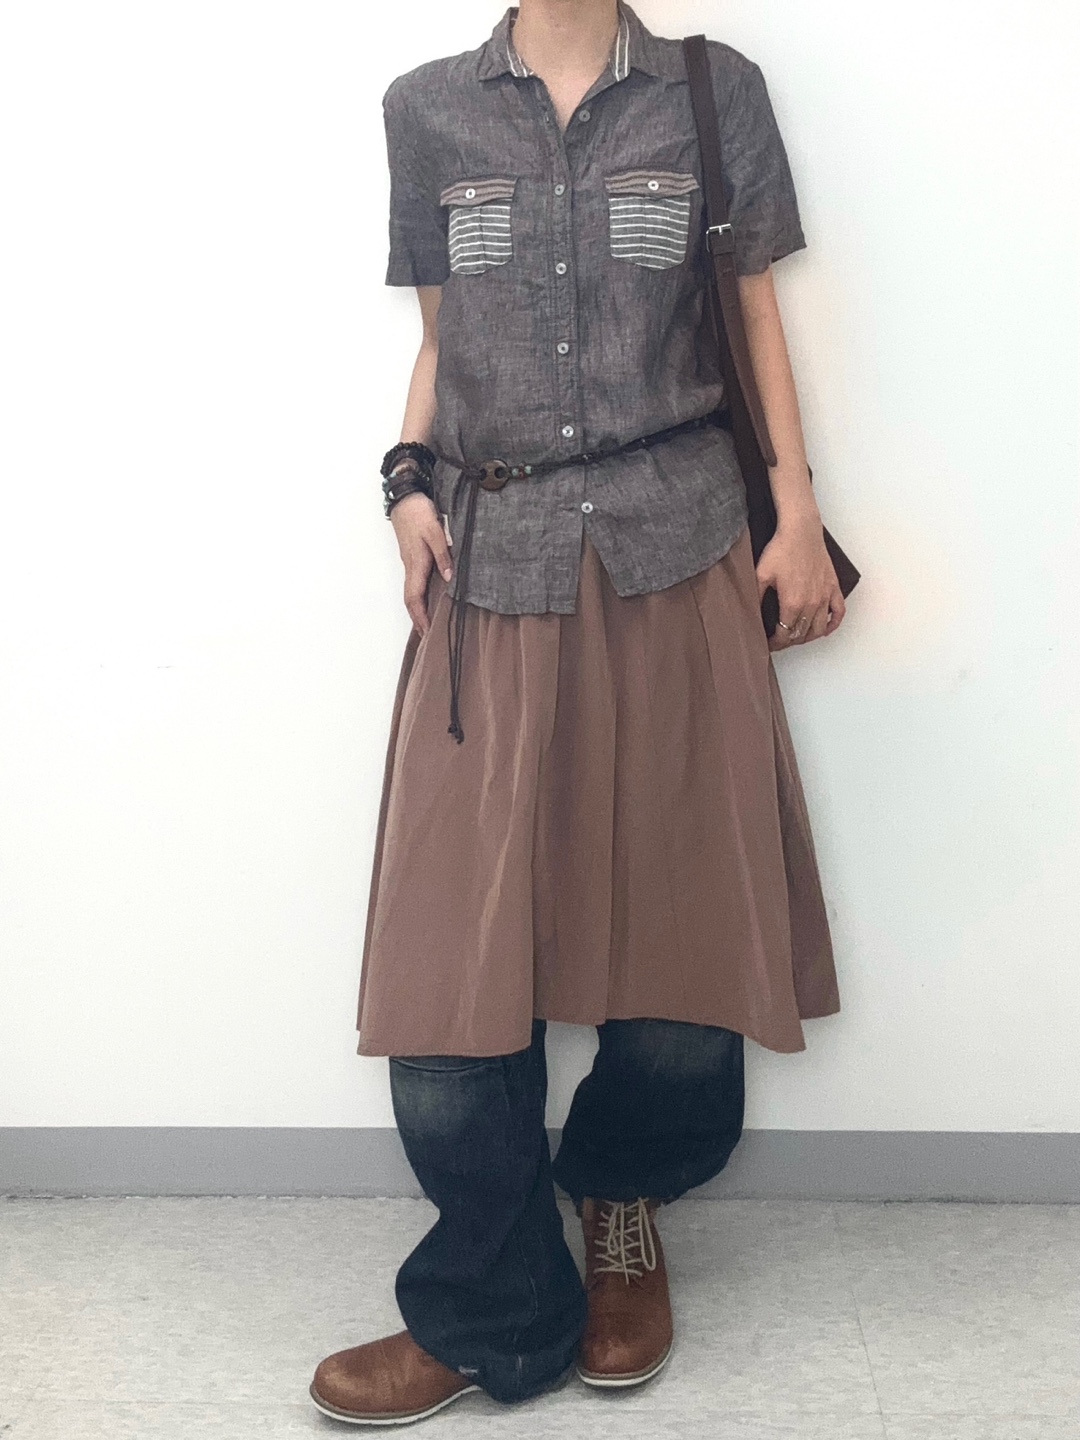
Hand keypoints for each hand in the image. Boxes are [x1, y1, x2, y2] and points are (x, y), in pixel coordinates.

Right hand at [389, 492, 453, 635]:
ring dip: (417, 609)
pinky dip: (419, 596)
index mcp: (416, 563)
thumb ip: (443, 555)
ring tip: (427, 623)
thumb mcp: (435, 532)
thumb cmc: (419, 513)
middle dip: (417, 619)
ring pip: (412, 592)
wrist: (405, 499)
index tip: (427, 631)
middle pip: (410, 599)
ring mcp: (410, 563)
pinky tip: (427, 599)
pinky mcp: (412, 557)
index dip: (420, 616)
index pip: (414, 597)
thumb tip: (449, 577)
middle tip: (426, 635)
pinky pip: (414, 583)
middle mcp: (410, 566)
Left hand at [755, 503, 844, 649]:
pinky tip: (825, 628)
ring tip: (798, 636)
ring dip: (808, 637)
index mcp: (792, 603)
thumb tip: (751, 614)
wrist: (801, 531)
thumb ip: (755, 597)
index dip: (776, 643)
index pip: (785, 634)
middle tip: (780, 641)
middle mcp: (811, 603)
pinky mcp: (833, 587)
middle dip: (789, 642)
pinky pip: (839, 612)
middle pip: (802, 635)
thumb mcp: (760, 575)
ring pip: (820, 629)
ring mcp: (824, 596)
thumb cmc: (782, 549)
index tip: (770, 644)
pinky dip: (833, 624)